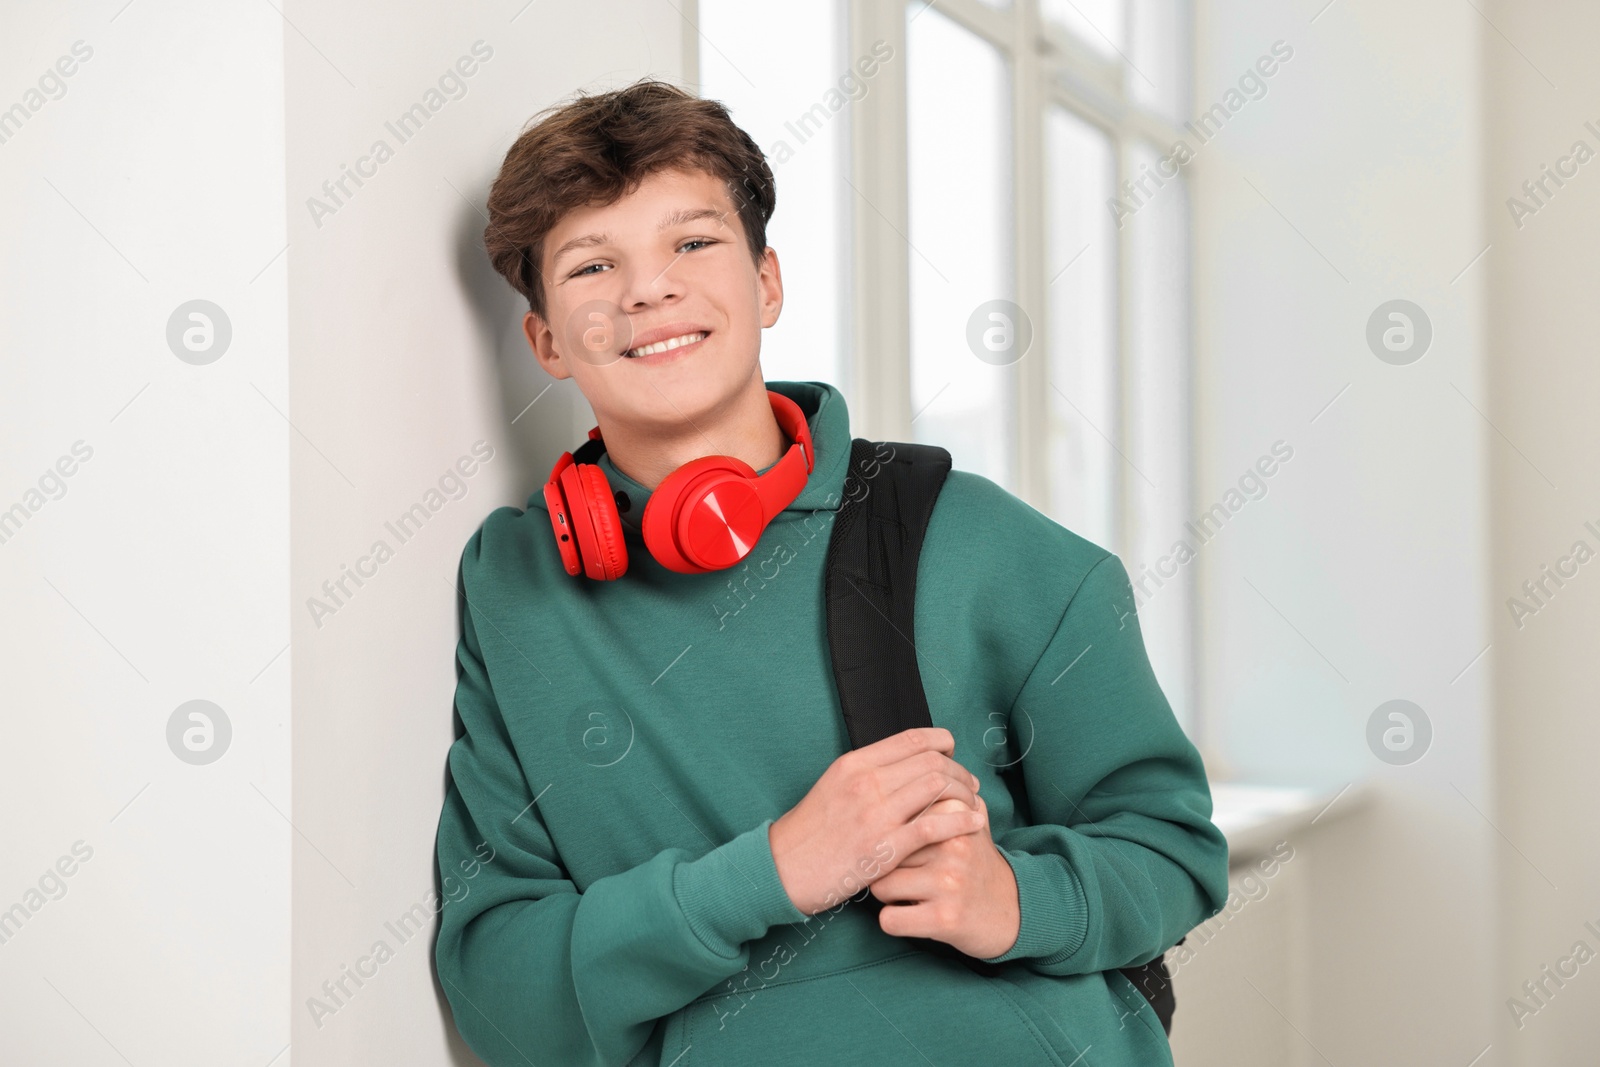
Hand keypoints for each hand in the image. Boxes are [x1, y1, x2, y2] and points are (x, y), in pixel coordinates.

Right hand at [770, 728, 984, 915]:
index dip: (943, 743)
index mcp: (854, 763)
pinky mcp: (882, 848)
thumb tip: (903, 764)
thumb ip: (867, 773)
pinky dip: (961, 821)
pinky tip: (974, 824)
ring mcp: (875, 814)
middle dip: (959, 771)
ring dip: (964, 793)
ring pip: (937, 786)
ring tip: (973, 803)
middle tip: (969, 784)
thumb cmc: (809, 832)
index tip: (953, 755)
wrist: (782, 869)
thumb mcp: (833, 786)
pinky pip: (933, 826)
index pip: (912, 739)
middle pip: (931, 760)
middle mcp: (866, 782)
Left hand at [868, 791, 1020, 959]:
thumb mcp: (969, 819)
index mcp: (954, 814)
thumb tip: (908, 760)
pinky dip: (892, 921)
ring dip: (886, 894)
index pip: (895, 815)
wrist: (1011, 910)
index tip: (897, 841)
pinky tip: (908, 915)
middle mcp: (952, 844)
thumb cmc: (975, 861)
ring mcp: (948, 882)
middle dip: (883, 863)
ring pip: (881, 885)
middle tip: (898, 871)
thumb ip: (944, 791)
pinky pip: (890, 920)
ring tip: (906, 893)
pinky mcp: (944, 918)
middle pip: (884, 849)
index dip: (888, 831)